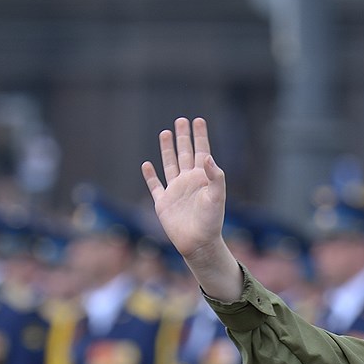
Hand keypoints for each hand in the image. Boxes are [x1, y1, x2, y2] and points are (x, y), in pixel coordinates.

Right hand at [141, 117, 241, 300]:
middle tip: (181, 120)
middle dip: (183, 137)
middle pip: (185, 153)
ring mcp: (175, 191)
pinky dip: (150, 175)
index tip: (198, 120)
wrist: (198, 243)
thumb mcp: (217, 197)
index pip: (202, 151)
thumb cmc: (211, 221)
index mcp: (202, 178)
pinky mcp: (163, 202)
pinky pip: (155, 186)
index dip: (200, 136)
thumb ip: (215, 176)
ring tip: (165, 133)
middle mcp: (188, 181)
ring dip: (167, 149)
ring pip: (170, 164)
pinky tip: (146, 164)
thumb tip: (208, 156)